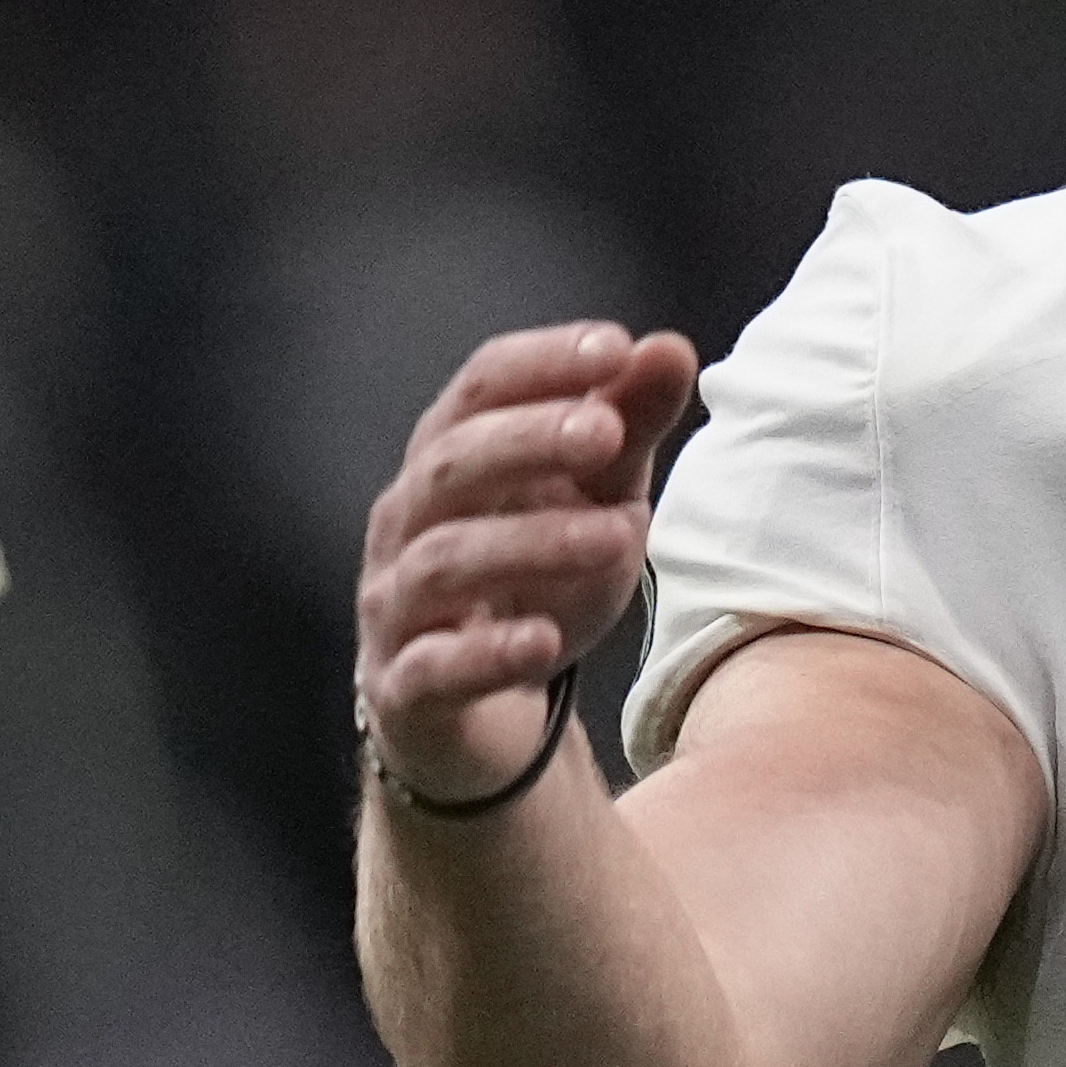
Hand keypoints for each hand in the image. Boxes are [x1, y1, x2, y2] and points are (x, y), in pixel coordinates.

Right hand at [359, 323, 703, 807]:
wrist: (476, 719)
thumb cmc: (533, 585)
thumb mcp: (593, 500)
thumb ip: (627, 427)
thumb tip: (669, 347)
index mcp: (449, 457)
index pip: (480, 385)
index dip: (542, 363)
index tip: (615, 346)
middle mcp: (407, 521)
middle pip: (452, 463)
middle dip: (529, 440)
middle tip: (608, 433)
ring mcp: (396, 606)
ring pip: (445, 560)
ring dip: (533, 542)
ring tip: (620, 536)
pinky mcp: (402, 690)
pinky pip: (433, 668)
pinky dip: (487, 654)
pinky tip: (545, 644)